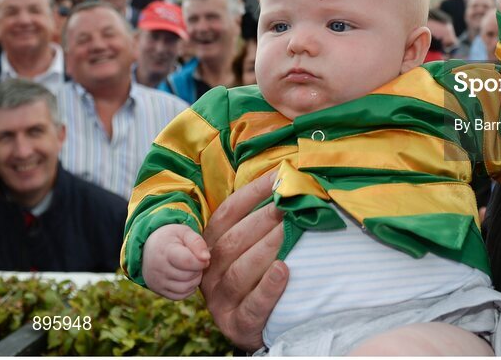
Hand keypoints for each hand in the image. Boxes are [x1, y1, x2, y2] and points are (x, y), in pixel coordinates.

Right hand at [143, 224, 209, 300]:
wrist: (148, 248)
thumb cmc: (171, 238)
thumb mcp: (184, 232)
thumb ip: (197, 242)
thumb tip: (206, 258)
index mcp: (165, 251)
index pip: (188, 262)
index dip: (201, 261)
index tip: (204, 256)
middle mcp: (159, 269)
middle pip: (188, 276)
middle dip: (198, 269)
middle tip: (198, 261)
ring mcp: (157, 282)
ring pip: (184, 288)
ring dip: (195, 280)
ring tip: (193, 269)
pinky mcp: (158, 290)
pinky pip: (179, 296)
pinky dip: (188, 289)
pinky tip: (188, 278)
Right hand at [200, 173, 286, 351]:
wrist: (258, 325)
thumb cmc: (258, 275)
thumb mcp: (251, 246)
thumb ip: (262, 220)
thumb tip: (290, 182)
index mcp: (210, 247)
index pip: (227, 214)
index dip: (252, 193)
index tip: (278, 176)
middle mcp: (210, 272)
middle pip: (232, 242)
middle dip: (262, 219)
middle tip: (287, 204)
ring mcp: (221, 300)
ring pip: (239, 271)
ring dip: (265, 248)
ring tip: (287, 231)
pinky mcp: (237, 324)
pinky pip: (252, 305)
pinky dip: (268, 287)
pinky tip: (284, 270)